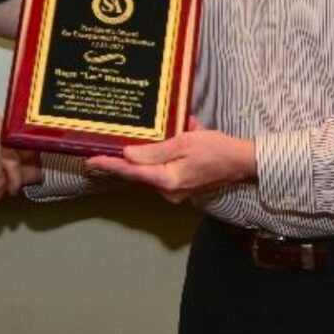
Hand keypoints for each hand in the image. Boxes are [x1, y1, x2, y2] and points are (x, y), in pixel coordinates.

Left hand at [85, 118, 255, 203]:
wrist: (242, 161)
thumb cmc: (215, 149)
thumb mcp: (184, 142)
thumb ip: (155, 150)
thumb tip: (128, 155)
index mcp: (167, 179)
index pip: (132, 171)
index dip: (110, 165)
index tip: (91, 161)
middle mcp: (168, 190)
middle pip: (139, 173)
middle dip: (123, 161)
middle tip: (101, 149)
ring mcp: (175, 191)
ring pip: (150, 171)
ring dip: (143, 157)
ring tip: (127, 142)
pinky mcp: (182, 186)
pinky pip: (163, 170)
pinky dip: (158, 158)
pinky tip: (157, 144)